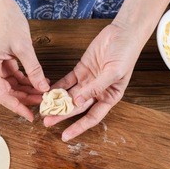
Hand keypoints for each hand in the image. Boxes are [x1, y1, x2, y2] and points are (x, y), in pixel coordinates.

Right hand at [0, 0, 48, 121]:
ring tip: (43, 93)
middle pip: (7, 92)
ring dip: (27, 90)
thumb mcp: (23, 47)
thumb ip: (34, 69)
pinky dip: (26, 80)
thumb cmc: (6, 20)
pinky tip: (39, 82)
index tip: (30, 116)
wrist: (0, 4)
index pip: (1, 95)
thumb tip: (43, 88)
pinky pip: (15, 76)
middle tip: (42, 103)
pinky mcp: (2, 62)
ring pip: (12, 86)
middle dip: (25, 98)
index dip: (16, 107)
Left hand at [44, 23, 143, 140]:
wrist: (123, 32)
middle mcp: (97, 92)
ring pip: (69, 95)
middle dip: (62, 115)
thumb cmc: (126, 53)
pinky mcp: (81, 70)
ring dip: (57, 102)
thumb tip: (78, 102)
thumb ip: (96, 88)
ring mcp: (88, 81)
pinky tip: (47, 92)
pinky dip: (57, 87)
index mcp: (110, 97)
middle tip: (47, 121)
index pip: (92, 117)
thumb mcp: (113, 73)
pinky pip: (67, 81)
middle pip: (77, 107)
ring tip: (43, 109)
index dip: (78, 127)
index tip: (65, 136)